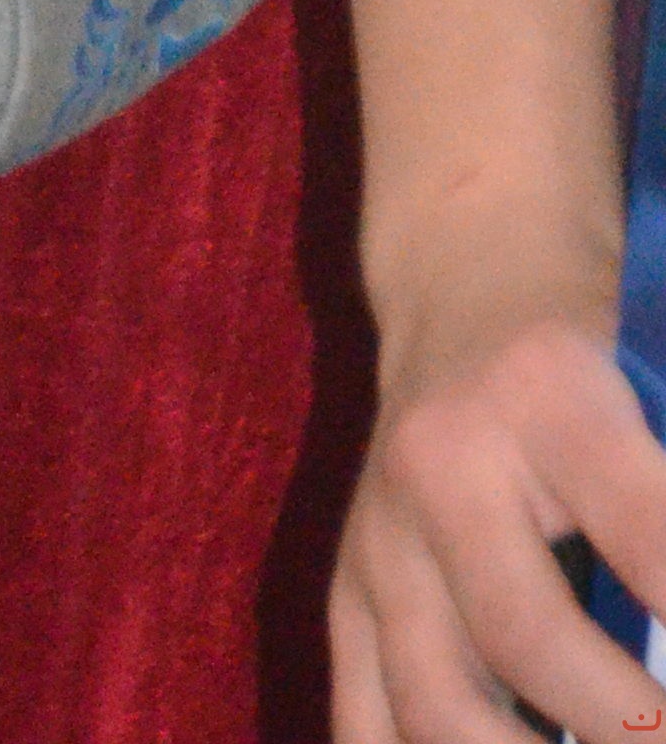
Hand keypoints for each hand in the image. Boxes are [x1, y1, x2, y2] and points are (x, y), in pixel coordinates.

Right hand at [333, 296, 665, 743]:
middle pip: (529, 637)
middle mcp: (442, 461)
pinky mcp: (347, 592)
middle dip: (630, 727)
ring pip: (436, 703)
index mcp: (546, 395)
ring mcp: (381, 537)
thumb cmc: (596, 347)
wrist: (463, 284)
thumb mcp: (657, 375)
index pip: (647, 533)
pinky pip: (365, 723)